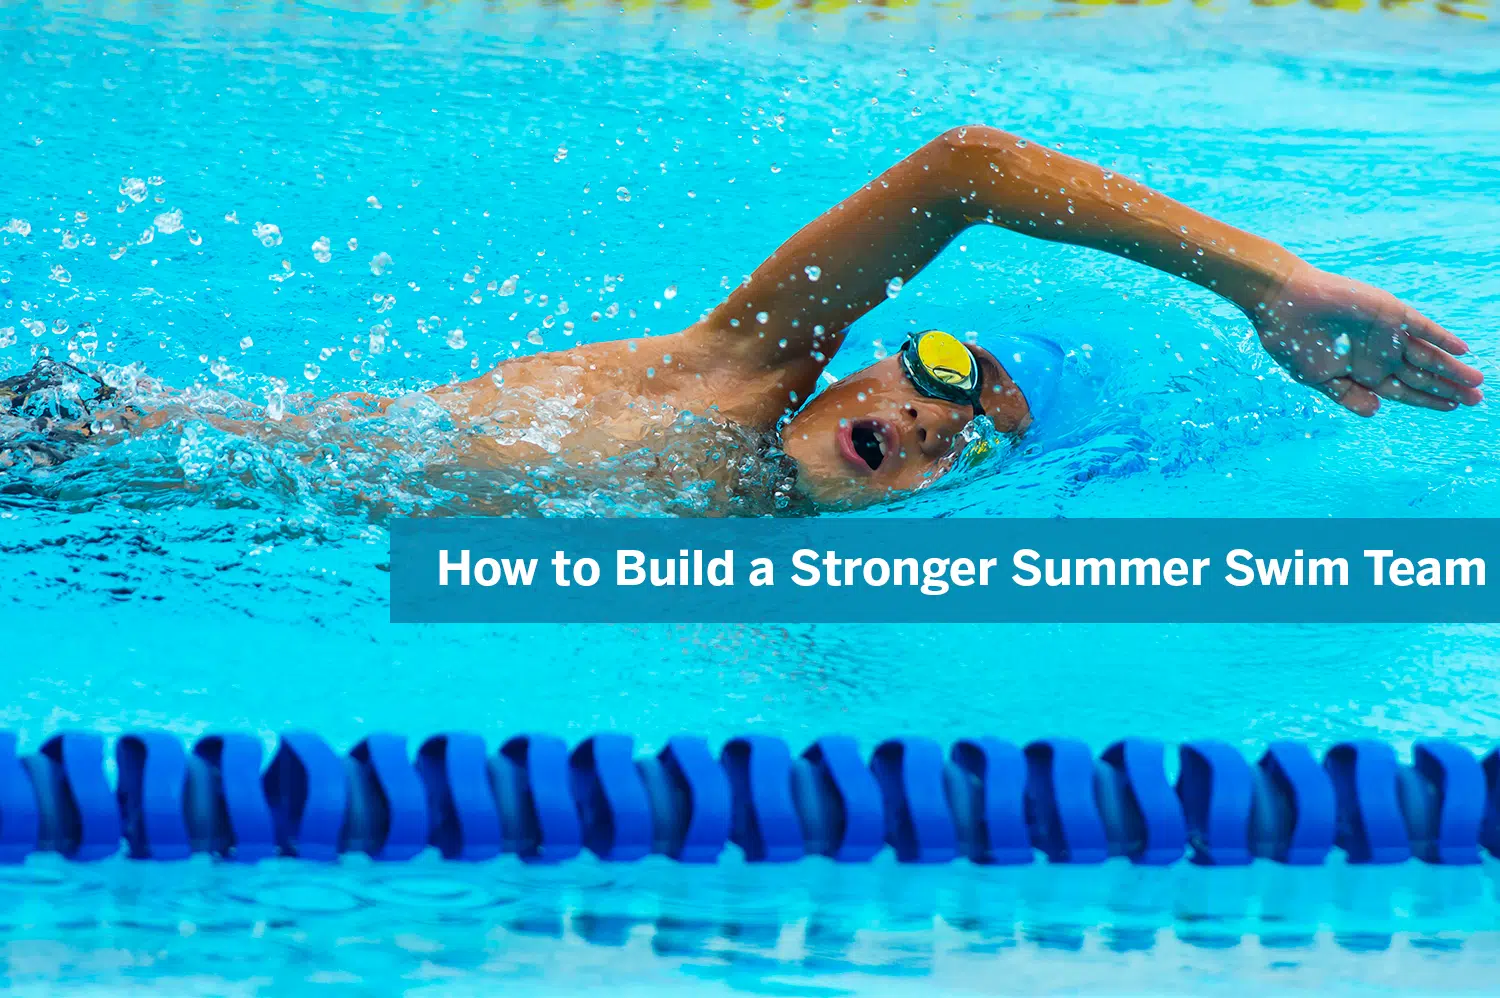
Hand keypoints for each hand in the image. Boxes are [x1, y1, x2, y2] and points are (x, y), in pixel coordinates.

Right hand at [1247, 263, 1483, 415]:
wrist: (1283, 304)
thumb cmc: (1293, 343)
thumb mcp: (1317, 378)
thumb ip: (1347, 394)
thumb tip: (1376, 411)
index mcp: (1363, 371)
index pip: (1403, 389)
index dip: (1427, 399)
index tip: (1453, 407)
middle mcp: (1379, 353)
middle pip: (1422, 375)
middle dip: (1449, 387)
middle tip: (1478, 398)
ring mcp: (1386, 333)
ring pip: (1427, 354)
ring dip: (1452, 368)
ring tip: (1476, 381)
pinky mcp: (1389, 313)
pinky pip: (1421, 328)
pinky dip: (1441, 337)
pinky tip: (1462, 349)